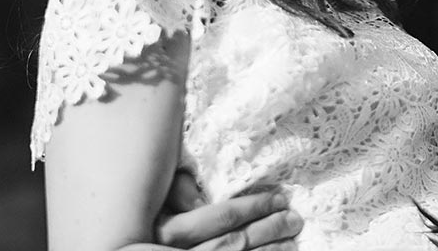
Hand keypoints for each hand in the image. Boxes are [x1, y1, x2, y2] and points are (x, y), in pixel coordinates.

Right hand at [154, 171, 302, 249]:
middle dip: (269, 229)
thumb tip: (202, 198)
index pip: (221, 217)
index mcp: (166, 233)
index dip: (254, 207)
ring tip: (291, 240)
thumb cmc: (143, 224)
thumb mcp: (152, 204)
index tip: (278, 198)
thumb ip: (175, 193)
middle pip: (234, 243)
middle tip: (294, 219)